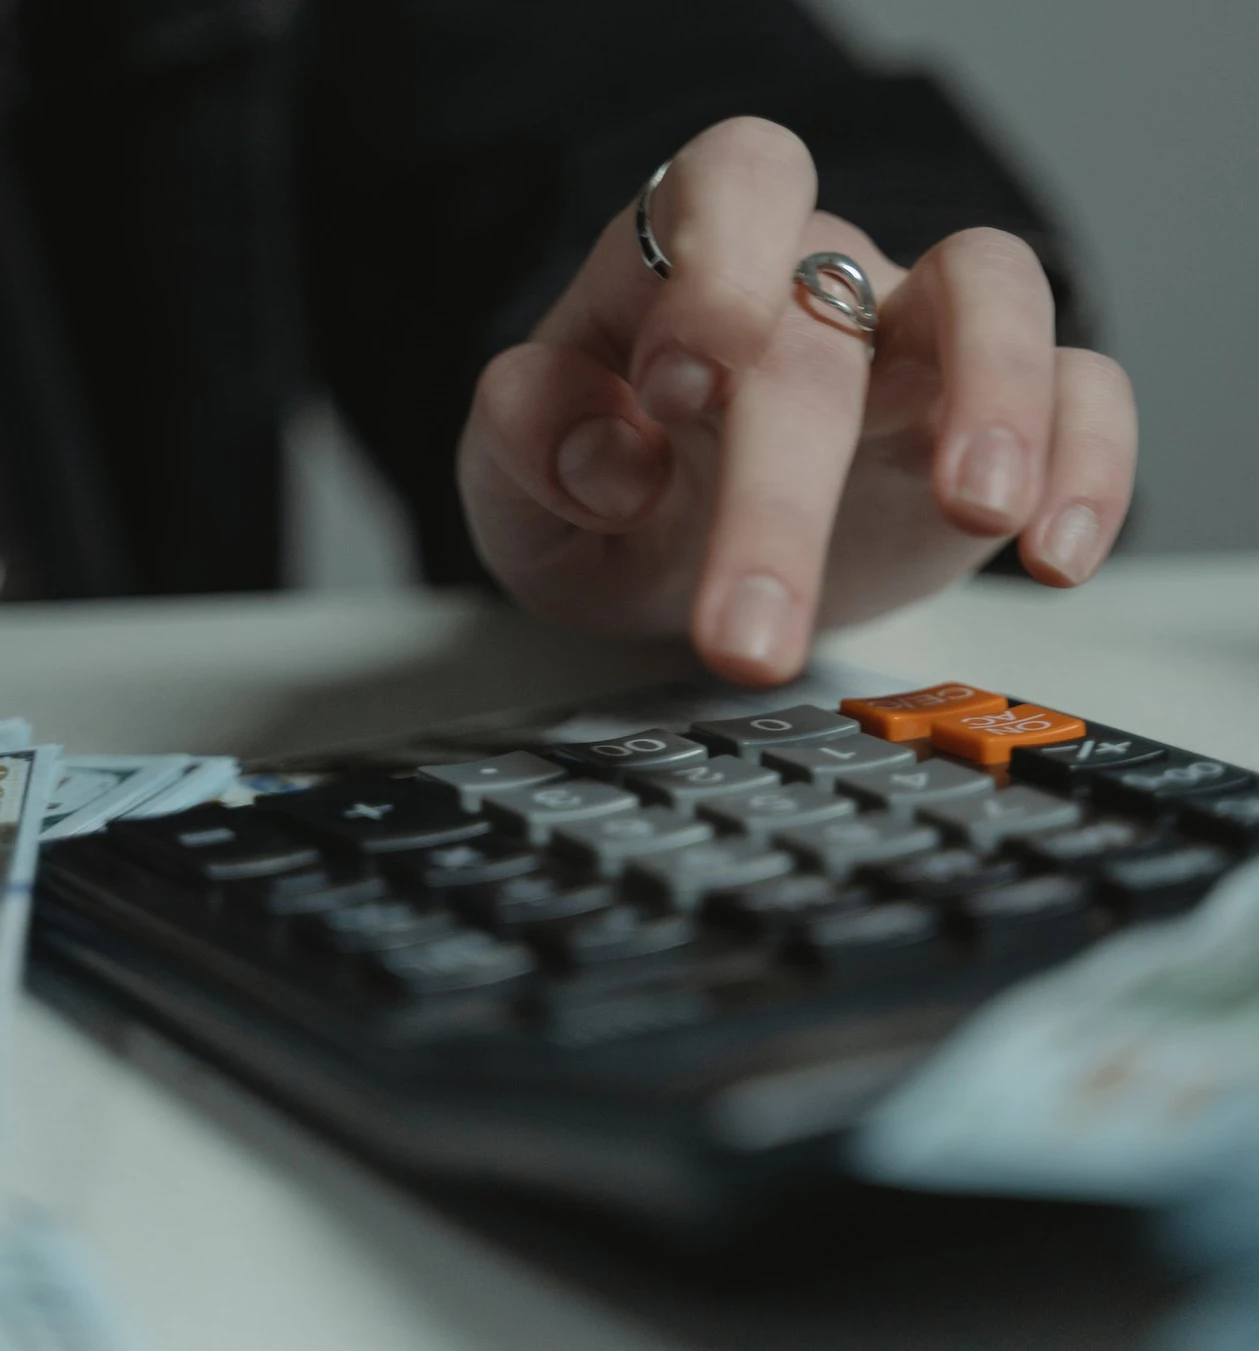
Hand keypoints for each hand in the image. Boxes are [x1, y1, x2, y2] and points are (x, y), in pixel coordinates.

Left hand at [457, 117, 1135, 685]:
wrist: (690, 574)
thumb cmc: (610, 511)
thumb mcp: (520, 493)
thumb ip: (526, 445)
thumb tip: (612, 452)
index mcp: (682, 274)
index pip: (723, 188)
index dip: (711, 267)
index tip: (679, 395)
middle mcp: (808, 288)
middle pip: (822, 316)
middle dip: (782, 486)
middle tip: (749, 632)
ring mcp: (913, 343)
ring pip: (992, 290)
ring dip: (993, 394)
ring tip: (977, 510)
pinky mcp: (1000, 421)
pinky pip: (1083, 390)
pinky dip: (1088, 461)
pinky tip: (1054, 555)